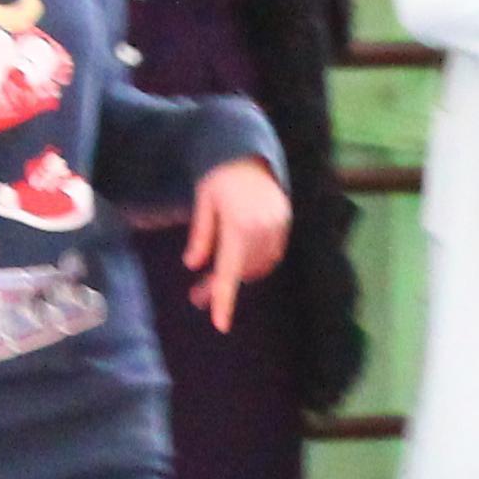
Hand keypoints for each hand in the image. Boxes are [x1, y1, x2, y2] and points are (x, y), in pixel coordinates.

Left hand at [183, 154, 290, 330]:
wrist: (250, 153)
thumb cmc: (220, 176)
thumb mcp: (204, 202)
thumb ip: (201, 235)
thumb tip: (193, 265)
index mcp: (239, 225)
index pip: (230, 271)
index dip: (225, 300)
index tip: (221, 325)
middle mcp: (263, 229)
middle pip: (242, 272)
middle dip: (220, 287)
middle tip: (197, 297)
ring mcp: (277, 227)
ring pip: (257, 267)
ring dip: (237, 275)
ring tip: (212, 280)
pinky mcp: (285, 225)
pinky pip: (269, 256)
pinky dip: (253, 263)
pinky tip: (236, 261)